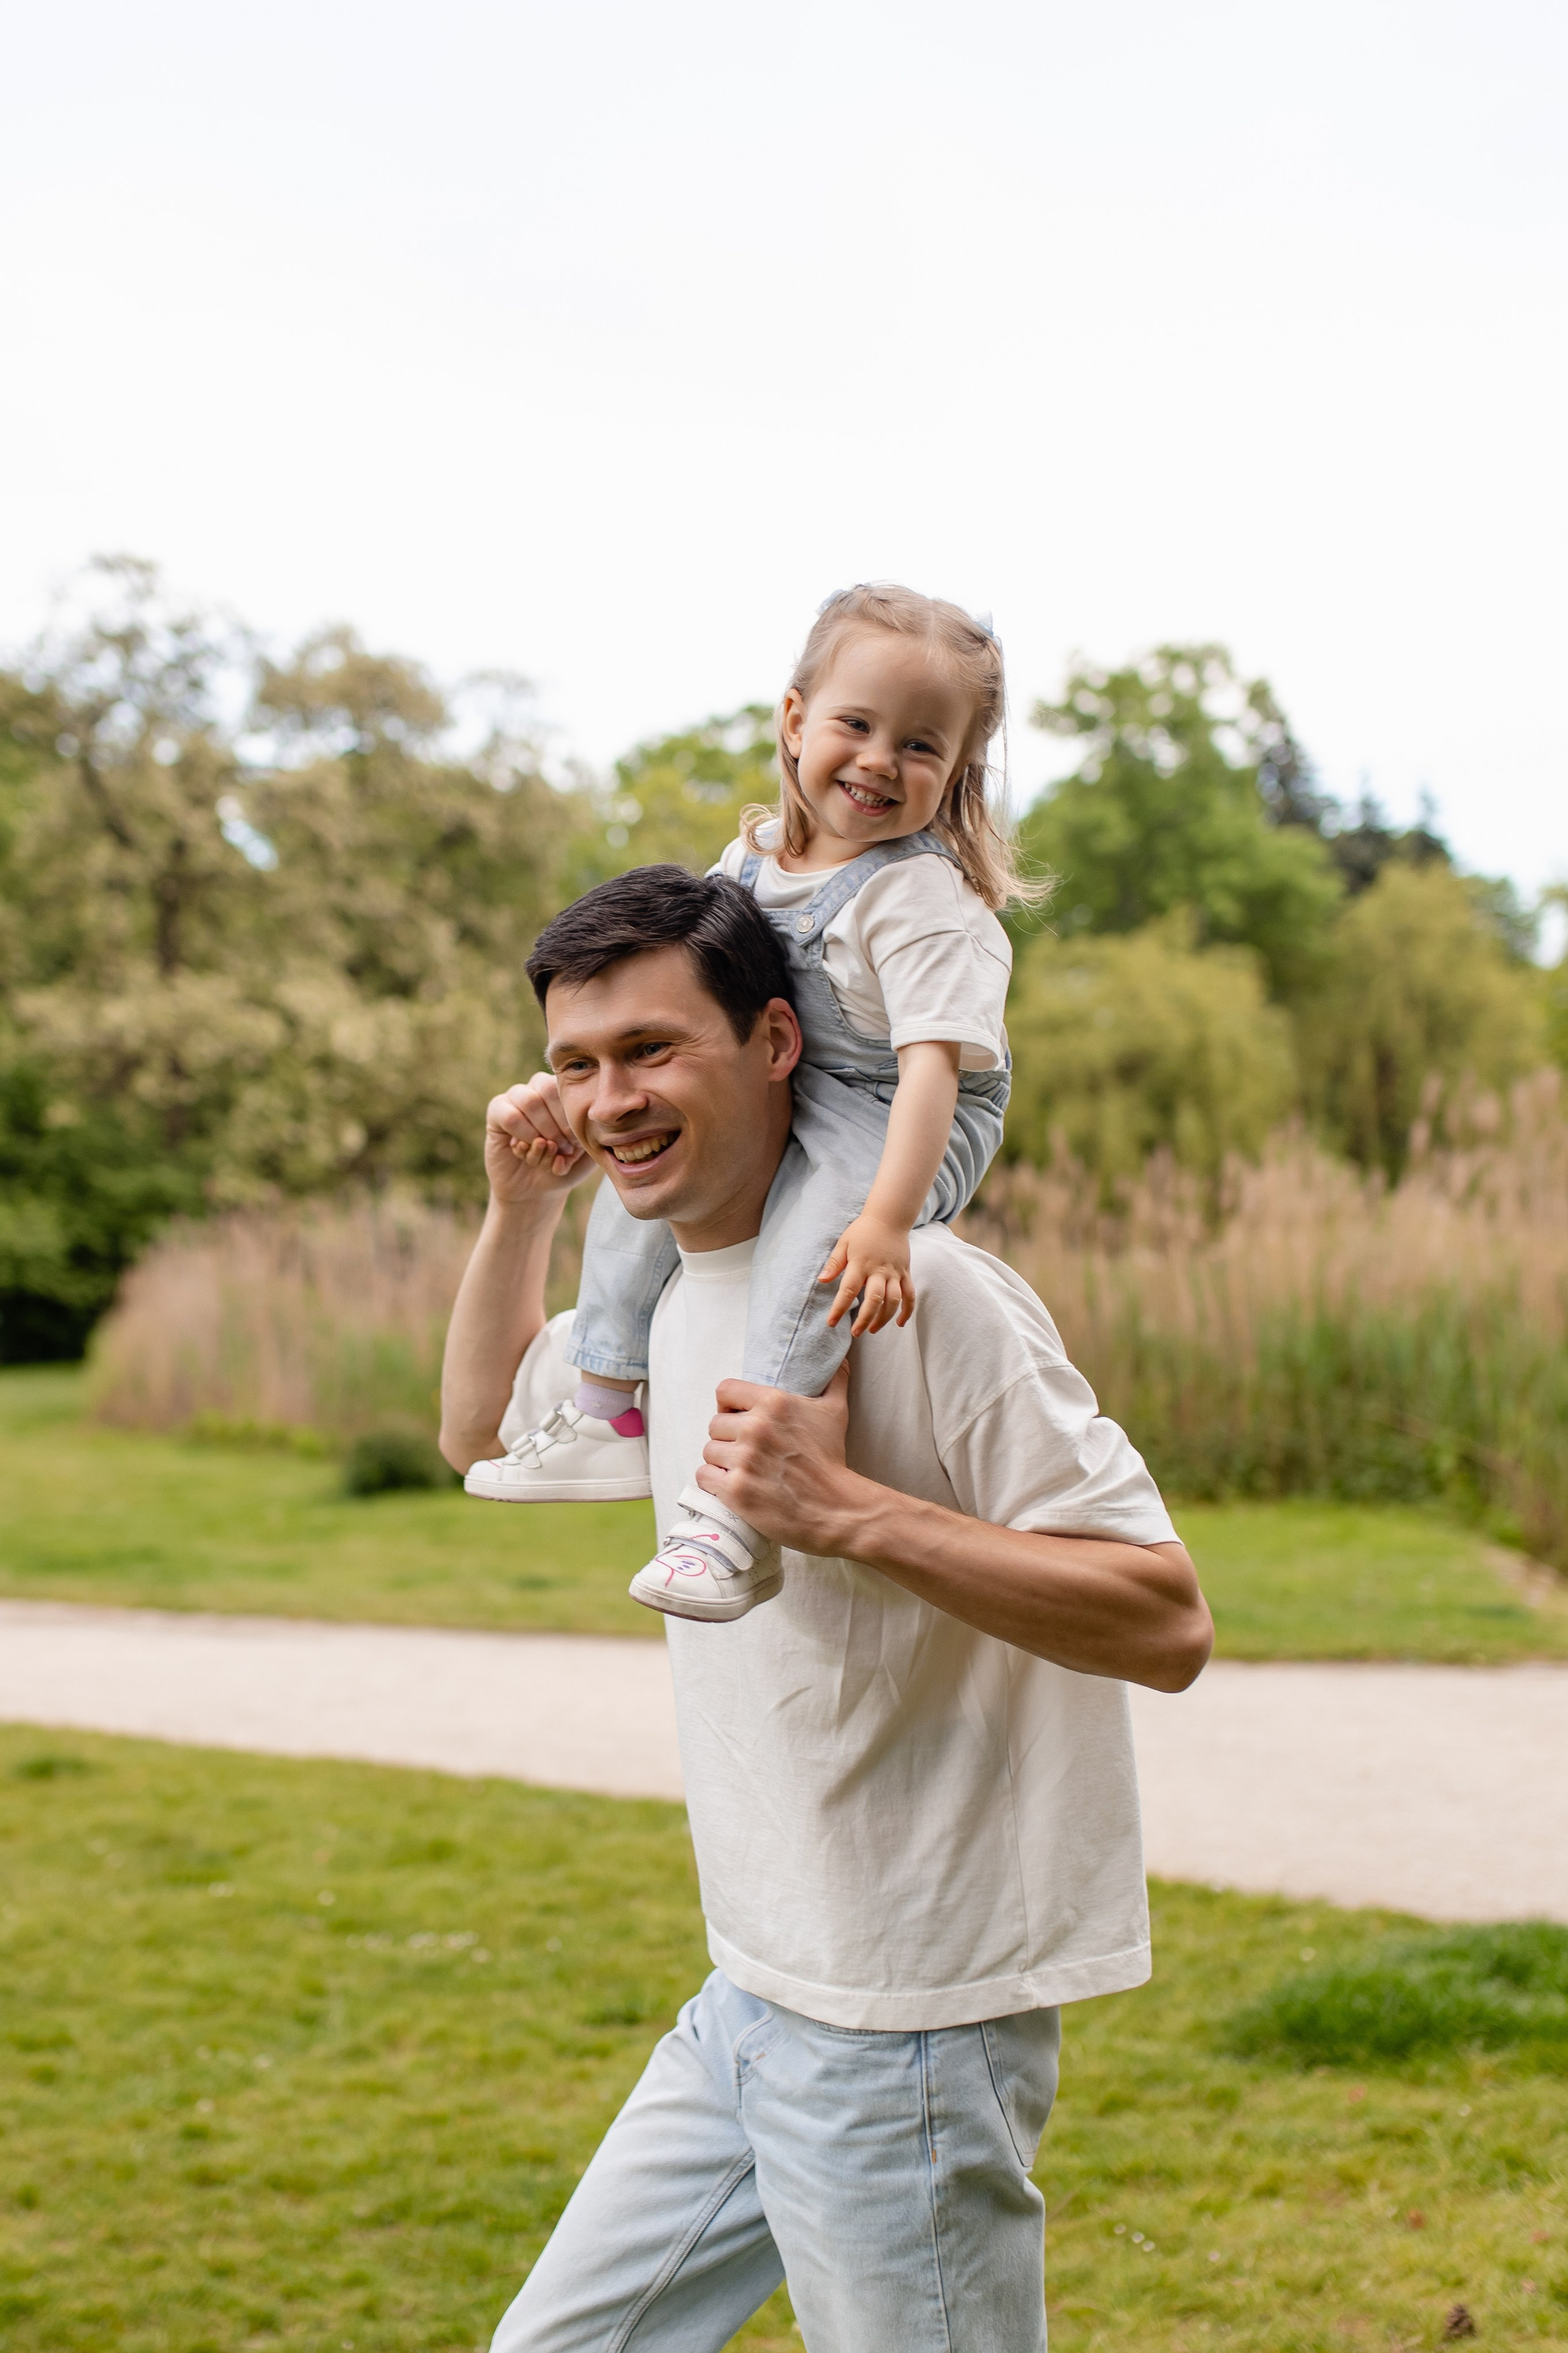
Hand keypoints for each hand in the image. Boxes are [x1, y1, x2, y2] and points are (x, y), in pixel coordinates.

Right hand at [483, 1075, 590, 1204]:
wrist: (537, 1190)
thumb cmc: (565, 1165)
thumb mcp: (587, 1152)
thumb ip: (594, 1134)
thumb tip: (593, 1118)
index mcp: (562, 1091)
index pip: (567, 1087)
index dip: (571, 1115)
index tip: (576, 1142)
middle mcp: (537, 1088)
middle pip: (546, 1088)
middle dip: (557, 1124)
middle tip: (564, 1148)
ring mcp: (515, 1098)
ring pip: (528, 1101)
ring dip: (541, 1131)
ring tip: (549, 1151)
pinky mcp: (496, 1112)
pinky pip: (508, 1116)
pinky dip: (522, 1136)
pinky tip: (526, 1151)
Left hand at [695, 1364, 860, 1554]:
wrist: (835, 1508)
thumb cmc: (831, 1459)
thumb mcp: (835, 1412)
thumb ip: (833, 1380)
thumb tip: (840, 1359)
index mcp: (773, 1402)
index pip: (725, 1390)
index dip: (728, 1405)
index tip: (738, 1418)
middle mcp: (755, 1427)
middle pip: (714, 1424)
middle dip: (728, 1438)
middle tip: (746, 1451)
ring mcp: (743, 1460)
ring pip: (709, 1451)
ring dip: (721, 1461)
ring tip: (743, 1470)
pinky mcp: (735, 1490)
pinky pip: (704, 1476)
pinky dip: (714, 1482)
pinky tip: (733, 1485)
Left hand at [818, 1211, 914, 1335]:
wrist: (889, 1218)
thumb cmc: (862, 1231)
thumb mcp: (843, 1243)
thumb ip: (834, 1263)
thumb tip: (822, 1280)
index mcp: (861, 1263)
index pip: (849, 1290)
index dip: (839, 1308)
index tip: (831, 1323)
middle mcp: (879, 1270)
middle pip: (875, 1299)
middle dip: (865, 1318)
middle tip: (855, 1332)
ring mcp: (894, 1272)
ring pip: (894, 1300)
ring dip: (884, 1318)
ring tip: (872, 1330)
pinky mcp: (905, 1273)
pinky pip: (910, 1295)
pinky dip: (907, 1311)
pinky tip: (900, 1324)